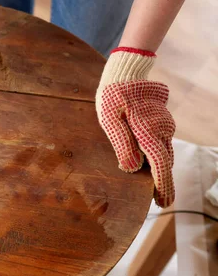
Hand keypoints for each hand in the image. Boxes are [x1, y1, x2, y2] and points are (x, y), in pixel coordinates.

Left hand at [96, 48, 175, 207]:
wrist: (126, 72)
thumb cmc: (113, 96)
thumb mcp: (110, 120)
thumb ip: (122, 144)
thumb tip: (132, 168)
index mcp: (149, 132)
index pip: (159, 165)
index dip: (162, 185)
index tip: (163, 202)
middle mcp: (161, 130)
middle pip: (165, 163)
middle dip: (165, 183)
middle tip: (163, 203)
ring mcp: (164, 125)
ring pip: (165, 153)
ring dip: (162, 171)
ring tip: (159, 190)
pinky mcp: (161, 121)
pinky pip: (162, 143)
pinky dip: (160, 157)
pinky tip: (153, 167)